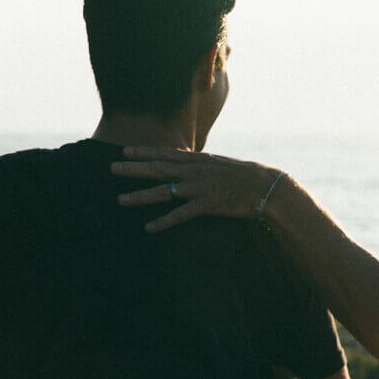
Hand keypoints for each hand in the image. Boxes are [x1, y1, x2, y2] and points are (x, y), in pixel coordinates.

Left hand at [110, 147, 281, 231]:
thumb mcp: (218, 164)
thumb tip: (182, 161)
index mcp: (198, 160)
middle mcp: (195, 171)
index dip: (144, 152)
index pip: (166, 154)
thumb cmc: (244, 176)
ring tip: (120, 199)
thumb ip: (198, 164)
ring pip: (165, 191)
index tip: (125, 151)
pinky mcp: (208, 205)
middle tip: (112, 168)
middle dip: (134, 169)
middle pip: (159, 169)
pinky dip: (164, 221)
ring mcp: (200, 188)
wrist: (266, 186)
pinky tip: (149, 228)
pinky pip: (181, 214)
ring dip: (141, 196)